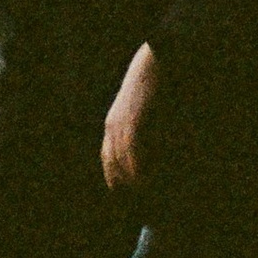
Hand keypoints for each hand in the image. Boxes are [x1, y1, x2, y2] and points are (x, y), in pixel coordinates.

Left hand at [101, 43, 157, 190]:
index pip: (106, 156)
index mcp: (112, 122)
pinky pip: (131, 148)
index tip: (120, 189)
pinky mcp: (131, 119)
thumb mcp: (140, 108)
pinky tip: (142, 175)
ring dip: (130, 176)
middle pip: (111, 160)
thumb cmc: (151, 85)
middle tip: (134, 194)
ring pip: (120, 158)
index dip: (112, 174)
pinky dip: (135, 164)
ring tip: (141, 189)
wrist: (151, 64)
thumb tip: (149, 145)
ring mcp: (120, 122)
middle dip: (121, 180)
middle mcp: (112, 125)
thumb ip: (140, 126)